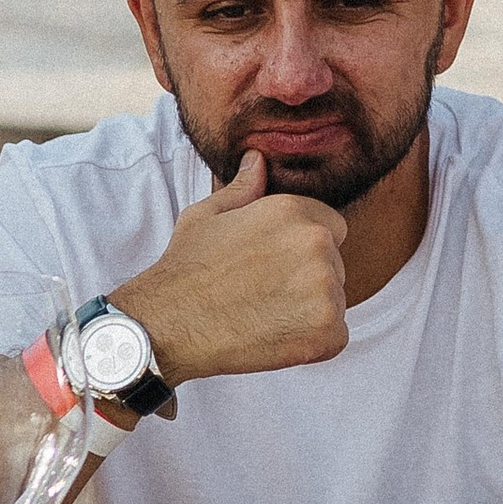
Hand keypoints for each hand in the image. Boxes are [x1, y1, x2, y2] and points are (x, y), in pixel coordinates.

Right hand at [121, 151, 350, 381]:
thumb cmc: (185, 269)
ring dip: (309, 313)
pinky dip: (310, 344)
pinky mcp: (326, 331)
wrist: (167, 324)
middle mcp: (316, 243)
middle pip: (335, 266)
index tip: (274, 268)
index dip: (302, 251)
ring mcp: (325, 288)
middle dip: (308, 281)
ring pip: (335, 301)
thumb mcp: (207, 215)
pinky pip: (335, 337)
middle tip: (262, 295)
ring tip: (262, 316)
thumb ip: (243, 188)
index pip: (331, 229)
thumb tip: (257, 160)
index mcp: (294, 211)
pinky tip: (272, 338)